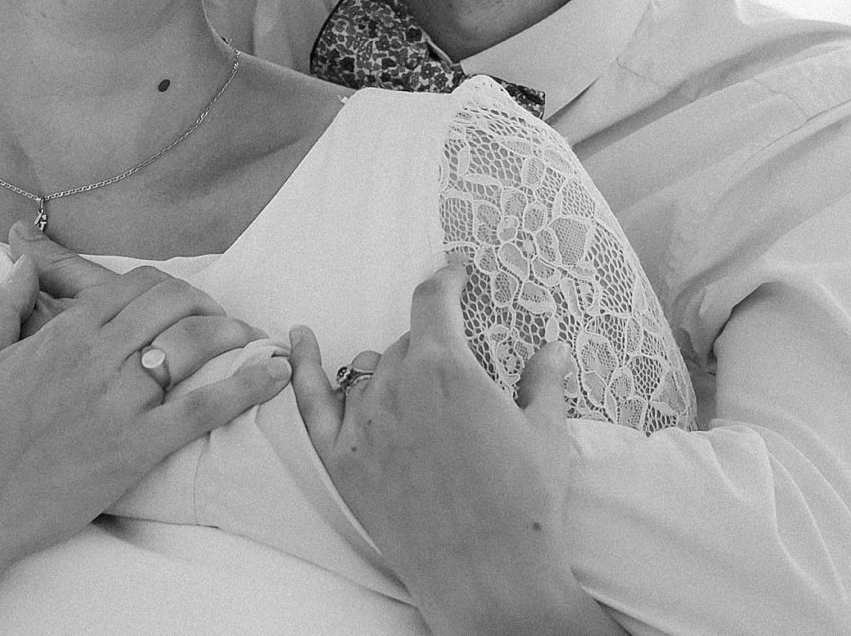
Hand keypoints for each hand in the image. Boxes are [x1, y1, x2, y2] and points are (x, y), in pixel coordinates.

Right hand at [0, 247, 293, 587]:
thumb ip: (3, 305)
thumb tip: (22, 264)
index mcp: (63, 335)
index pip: (132, 286)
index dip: (167, 287)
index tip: (183, 300)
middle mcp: (95, 358)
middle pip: (171, 304)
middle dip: (205, 303)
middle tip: (221, 319)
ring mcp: (118, 403)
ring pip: (193, 345)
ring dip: (232, 333)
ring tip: (252, 339)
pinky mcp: (135, 448)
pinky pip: (203, 409)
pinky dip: (247, 387)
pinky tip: (275, 375)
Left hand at [289, 262, 617, 635]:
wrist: (489, 576)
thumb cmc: (525, 504)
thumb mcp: (548, 433)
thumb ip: (544, 381)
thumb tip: (552, 349)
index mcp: (449, 368)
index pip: (435, 302)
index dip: (444, 280)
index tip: (454, 274)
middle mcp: (399, 387)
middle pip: (408, 343)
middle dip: (433, 349)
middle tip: (459, 377)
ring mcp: (365, 425)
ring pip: (372, 371)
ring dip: (395, 371)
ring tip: (420, 393)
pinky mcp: (342, 462)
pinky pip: (312, 402)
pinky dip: (301, 366)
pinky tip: (297, 339)